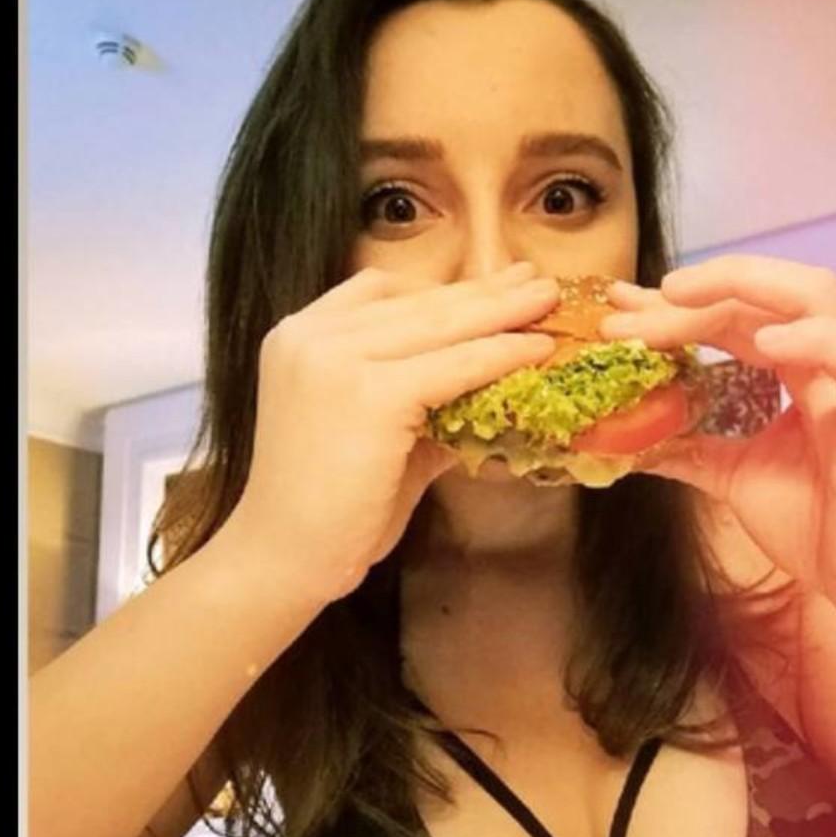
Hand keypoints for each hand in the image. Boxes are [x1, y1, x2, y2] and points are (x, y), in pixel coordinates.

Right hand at [216, 264, 558, 609]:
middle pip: (418, 302)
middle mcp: (312, 334)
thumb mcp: (375, 435)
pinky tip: (536, 351)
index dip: (444, 289)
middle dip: (484, 290)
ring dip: (503, 312)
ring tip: (550, 300)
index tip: (495, 284)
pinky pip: (453, 365)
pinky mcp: (370, 393)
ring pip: (440, 326)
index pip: (384, 294)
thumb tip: (488, 384)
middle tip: (537, 279)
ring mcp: (336, 358)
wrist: (284, 557)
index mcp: (301, 335)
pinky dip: (501, 356)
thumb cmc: (329, 509)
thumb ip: (420, 401)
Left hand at [601, 257, 835, 634]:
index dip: (680, 308)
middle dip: (700, 288)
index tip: (621, 308)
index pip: (737, 317)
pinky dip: (817, 341)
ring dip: (747, 287)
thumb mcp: (735, 480)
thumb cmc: (818, 530)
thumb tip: (635, 441)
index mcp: (796, 374)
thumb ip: (694, 451)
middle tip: (634, 304)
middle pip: (770, 293)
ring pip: (817, 299)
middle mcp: (826, 367)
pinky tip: (767, 343)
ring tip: (681, 296)